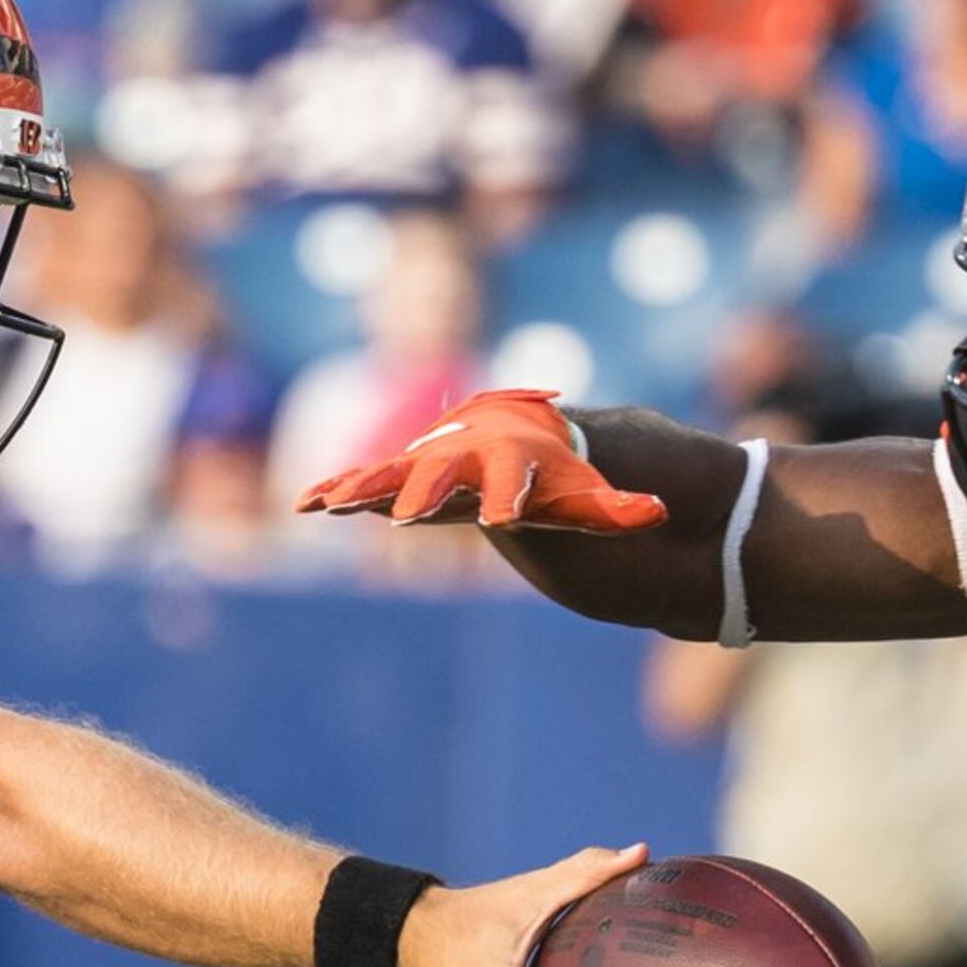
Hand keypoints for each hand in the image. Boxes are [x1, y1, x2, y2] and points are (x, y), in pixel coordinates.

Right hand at [296, 390, 669, 532]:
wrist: (561, 448)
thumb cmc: (591, 473)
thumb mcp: (606, 492)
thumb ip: (619, 507)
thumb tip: (657, 512)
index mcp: (523, 452)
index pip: (515, 474)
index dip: (509, 494)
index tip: (504, 518)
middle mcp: (477, 454)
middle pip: (446, 471)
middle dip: (425, 490)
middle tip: (404, 513)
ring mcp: (445, 466)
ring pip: (401, 475)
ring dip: (367, 489)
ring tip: (326, 504)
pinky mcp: (423, 485)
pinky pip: (378, 486)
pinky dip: (345, 491)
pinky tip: (309, 504)